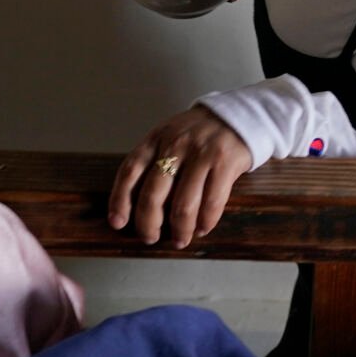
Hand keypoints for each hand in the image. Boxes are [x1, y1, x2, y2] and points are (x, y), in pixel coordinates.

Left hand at [109, 106, 254, 248]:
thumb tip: (135, 204)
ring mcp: (201, 154)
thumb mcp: (168, 136)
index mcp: (156, 138)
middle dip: (148, 223)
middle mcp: (175, 145)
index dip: (120, 200)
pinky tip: (202, 228)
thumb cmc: (197, 133)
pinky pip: (212, 202)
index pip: (129, 171)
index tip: (117, 222)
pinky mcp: (225, 163)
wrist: (237, 116)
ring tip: (180, 240)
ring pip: (183, 204)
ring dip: (180, 230)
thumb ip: (152, 160)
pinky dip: (206, 222)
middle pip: (153, 194)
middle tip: (150, 237)